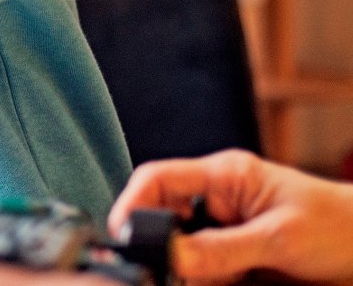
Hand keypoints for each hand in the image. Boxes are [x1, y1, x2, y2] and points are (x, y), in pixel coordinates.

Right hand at [109, 149, 352, 284]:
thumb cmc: (341, 229)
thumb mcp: (280, 239)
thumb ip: (222, 249)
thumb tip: (170, 257)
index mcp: (224, 177)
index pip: (158, 180)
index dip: (133, 205)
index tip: (122, 239)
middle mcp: (218, 203)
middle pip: (164, 222)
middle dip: (162, 250)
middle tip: (163, 274)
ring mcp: (227, 235)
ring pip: (182, 256)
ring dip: (188, 274)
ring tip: (228, 278)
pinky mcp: (237, 264)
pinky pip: (204, 274)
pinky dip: (204, 282)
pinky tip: (222, 282)